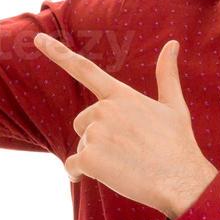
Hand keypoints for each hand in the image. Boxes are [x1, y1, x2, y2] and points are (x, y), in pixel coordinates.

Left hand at [33, 32, 217, 217]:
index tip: (37, 39)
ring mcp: (95, 132)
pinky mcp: (89, 157)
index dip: (58, 53)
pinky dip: (80, 174)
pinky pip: (72, 166)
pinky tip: (109, 176)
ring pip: (81, 147)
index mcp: (121, 95)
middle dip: (97, 138)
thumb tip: (173, 43)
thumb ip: (167, 74)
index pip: (84, 69)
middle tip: (127, 152)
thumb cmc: (179, 146)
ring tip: (125, 165)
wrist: (182, 180)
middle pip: (82, 123)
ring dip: (96, 159)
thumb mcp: (174, 106)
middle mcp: (104, 109)